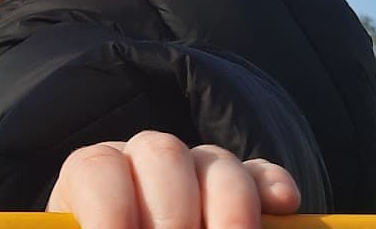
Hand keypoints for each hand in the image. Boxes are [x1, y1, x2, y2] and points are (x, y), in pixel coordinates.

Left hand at [45, 131, 300, 228]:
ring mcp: (196, 170)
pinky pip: (262, 174)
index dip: (110, 207)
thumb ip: (103, 223)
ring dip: (227, 208)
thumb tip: (120, 227)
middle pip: (162, 153)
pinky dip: (272, 188)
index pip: (97, 168)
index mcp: (93, 179)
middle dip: (172, 215)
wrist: (131, 224)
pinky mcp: (244, 189)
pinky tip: (282, 206)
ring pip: (217, 161)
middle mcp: (144, 162)